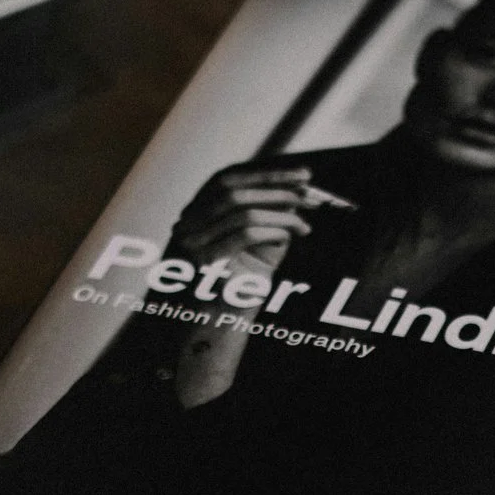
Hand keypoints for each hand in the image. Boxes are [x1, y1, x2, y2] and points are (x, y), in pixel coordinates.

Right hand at [170, 163, 319, 272]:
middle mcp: (187, 222)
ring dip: (280, 214)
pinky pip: (246, 236)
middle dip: (276, 188)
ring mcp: (191, 241)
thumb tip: (293, 191)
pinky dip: (273, 231)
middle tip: (307, 192)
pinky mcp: (204, 262)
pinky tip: (292, 235)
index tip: (301, 174)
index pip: (228, 178)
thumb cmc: (239, 282)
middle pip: (234, 191)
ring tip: (305, 221)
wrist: (217, 321)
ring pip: (241, 213)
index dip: (267, 173)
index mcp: (195, 211)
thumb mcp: (255, 241)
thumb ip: (266, 215)